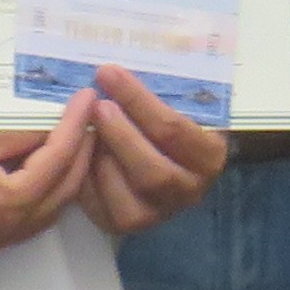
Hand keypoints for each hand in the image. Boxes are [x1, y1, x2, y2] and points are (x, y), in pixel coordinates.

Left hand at [76, 71, 232, 234]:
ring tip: (85, 128)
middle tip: (95, 106)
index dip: (137, 100)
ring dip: (102, 157)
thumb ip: (159, 88)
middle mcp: (190, 190)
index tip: (108, 73)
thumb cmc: (168, 122)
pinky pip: (101, 205)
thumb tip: (118, 67)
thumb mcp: (177, 103)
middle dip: (119, 135)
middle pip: (152, 170)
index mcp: (209, 156)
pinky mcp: (125, 223)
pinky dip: (86, 178)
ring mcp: (158, 212)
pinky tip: (79, 153)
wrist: (172, 160)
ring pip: (126, 191)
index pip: (172, 129)